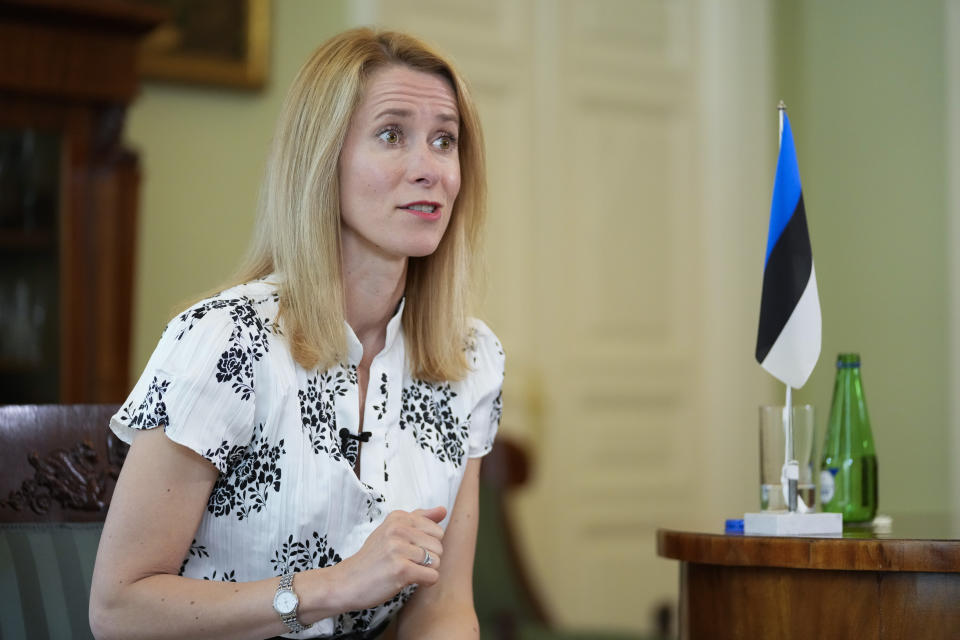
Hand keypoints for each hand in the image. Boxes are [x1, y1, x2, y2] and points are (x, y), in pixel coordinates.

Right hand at [331, 506, 446, 610]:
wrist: (347, 582)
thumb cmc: (373, 558)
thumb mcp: (392, 531)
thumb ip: (420, 518)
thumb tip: (444, 510)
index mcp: (398, 517)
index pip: (436, 530)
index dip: (427, 545)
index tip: (408, 550)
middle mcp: (398, 529)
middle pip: (439, 546)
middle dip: (428, 559)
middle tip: (407, 563)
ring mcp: (398, 548)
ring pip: (436, 561)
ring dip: (425, 571)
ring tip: (406, 571)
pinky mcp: (400, 569)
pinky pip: (432, 576)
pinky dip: (425, 582)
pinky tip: (409, 581)